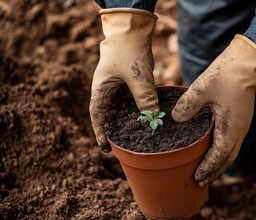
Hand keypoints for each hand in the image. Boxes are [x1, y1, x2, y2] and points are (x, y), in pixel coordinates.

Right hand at [90, 8, 158, 151]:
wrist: (132, 29)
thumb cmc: (129, 50)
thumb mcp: (138, 76)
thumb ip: (145, 97)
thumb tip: (153, 118)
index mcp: (101, 89)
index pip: (97, 115)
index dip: (100, 132)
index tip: (105, 148)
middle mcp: (107, 90)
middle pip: (108, 114)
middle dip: (114, 130)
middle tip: (123, 145)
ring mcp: (118, 86)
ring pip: (121, 108)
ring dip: (126, 120)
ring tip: (135, 135)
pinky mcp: (129, 82)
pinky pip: (131, 100)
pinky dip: (136, 109)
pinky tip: (145, 116)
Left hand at [172, 35, 255, 186]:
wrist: (247, 64)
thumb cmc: (226, 75)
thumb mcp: (202, 88)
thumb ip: (187, 105)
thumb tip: (175, 119)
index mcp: (230, 127)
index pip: (219, 156)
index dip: (207, 168)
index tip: (196, 177)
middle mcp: (239, 131)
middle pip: (227, 160)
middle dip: (214, 172)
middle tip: (200, 182)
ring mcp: (242, 127)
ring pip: (231, 153)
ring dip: (219, 165)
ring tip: (207, 173)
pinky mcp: (240, 121)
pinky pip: (232, 144)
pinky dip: (223, 154)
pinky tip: (213, 152)